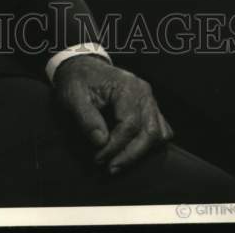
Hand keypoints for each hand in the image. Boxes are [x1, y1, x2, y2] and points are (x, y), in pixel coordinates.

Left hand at [53, 55, 173, 174]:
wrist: (82, 66)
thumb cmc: (78, 80)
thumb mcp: (73, 96)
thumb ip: (87, 118)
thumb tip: (101, 141)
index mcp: (127, 87)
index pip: (129, 125)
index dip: (115, 146)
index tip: (99, 159)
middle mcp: (143, 92)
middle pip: (149, 132)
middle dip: (130, 155)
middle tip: (111, 167)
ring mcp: (149, 99)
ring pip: (158, 133)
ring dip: (140, 152)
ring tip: (119, 162)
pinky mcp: (149, 107)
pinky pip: (160, 129)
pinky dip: (150, 143)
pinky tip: (132, 151)